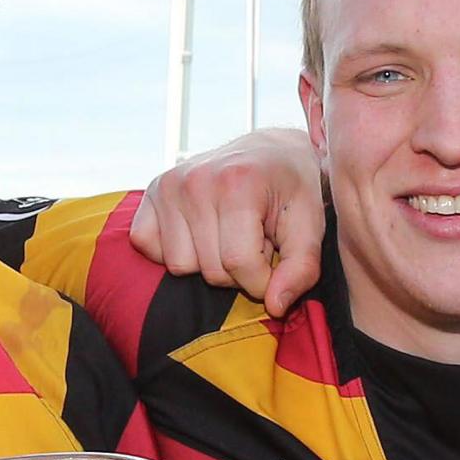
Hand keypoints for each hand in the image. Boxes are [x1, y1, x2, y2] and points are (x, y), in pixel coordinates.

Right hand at [125, 128, 326, 305]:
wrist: (271, 153)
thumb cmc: (293, 191)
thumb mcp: (311, 227)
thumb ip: (301, 269)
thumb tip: (275, 306)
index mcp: (238, 182)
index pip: (239, 264)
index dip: (262, 280)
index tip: (274, 264)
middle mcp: (196, 181)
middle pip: (209, 270)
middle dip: (237, 271)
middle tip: (253, 240)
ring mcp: (169, 185)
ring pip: (179, 266)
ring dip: (207, 263)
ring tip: (229, 234)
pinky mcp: (152, 192)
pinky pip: (149, 246)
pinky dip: (175, 250)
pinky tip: (200, 232)